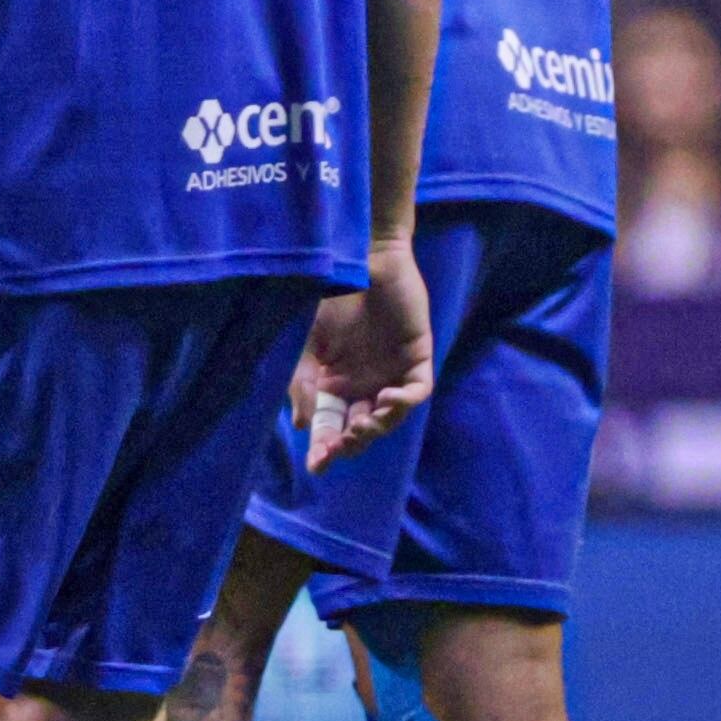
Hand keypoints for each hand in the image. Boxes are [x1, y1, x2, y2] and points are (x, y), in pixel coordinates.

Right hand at [291, 234, 431, 469]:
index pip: (331, 425)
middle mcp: (364, 384)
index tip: (317, 463)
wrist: (359, 257)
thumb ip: (304, 385)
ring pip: (389, 417)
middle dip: (349, 444)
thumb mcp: (306, 345)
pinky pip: (416, 391)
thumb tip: (305, 427)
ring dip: (376, 428)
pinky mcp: (416, 358)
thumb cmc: (329, 298)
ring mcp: (391, 373)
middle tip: (338, 447)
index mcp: (335, 384)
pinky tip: (386, 398)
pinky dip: (404, 401)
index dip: (325, 447)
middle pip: (360, 429)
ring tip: (360, 428)